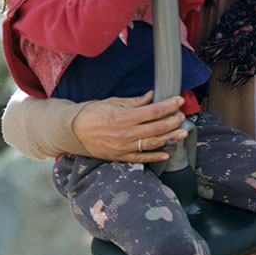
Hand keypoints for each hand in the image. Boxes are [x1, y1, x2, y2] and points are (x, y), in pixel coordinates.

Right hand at [71, 91, 188, 162]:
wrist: (72, 131)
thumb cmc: (91, 113)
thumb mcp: (112, 102)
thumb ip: (134, 101)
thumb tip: (152, 96)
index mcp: (123, 117)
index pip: (153, 111)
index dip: (169, 105)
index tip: (179, 100)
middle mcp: (125, 133)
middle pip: (156, 128)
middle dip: (172, 121)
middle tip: (182, 116)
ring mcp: (123, 147)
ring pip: (152, 143)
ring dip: (170, 138)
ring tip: (182, 133)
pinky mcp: (120, 156)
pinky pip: (141, 158)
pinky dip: (156, 156)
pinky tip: (167, 152)